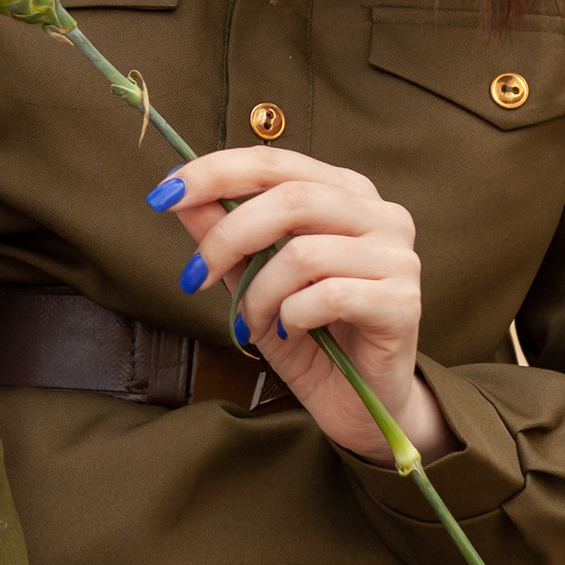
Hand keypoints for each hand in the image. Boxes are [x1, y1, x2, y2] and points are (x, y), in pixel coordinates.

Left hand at [148, 146, 456, 466]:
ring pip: (304, 252)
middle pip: (290, 198)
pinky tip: (291, 331)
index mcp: (345, 192)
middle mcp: (380, 214)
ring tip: (253, 320)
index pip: (274, 161)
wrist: (360, 403)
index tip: (162, 195)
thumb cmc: (309, 334)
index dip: (215, 172)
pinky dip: (291, 316)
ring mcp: (398, 256)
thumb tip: (177, 197)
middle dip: (226, 236)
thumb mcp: (252, 280)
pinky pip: (327, 296)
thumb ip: (222, 234)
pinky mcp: (403, 301)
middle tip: (194, 277)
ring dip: (259, 292)